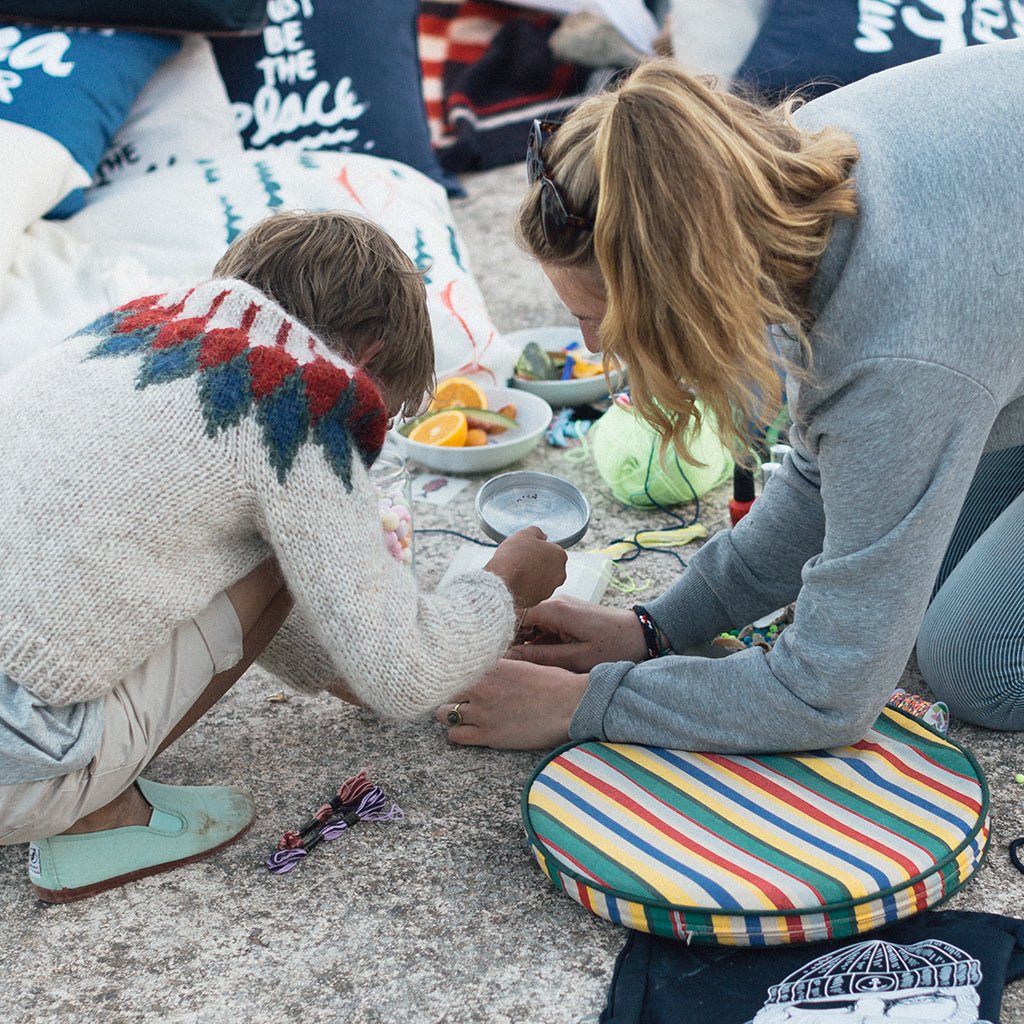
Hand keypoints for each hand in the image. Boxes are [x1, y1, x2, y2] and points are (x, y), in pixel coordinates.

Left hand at [435, 659, 588, 749]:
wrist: (572, 706)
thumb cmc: (554, 683)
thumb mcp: (522, 664)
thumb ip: (497, 666)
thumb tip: (483, 666)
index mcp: (490, 665)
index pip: (452, 665)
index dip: (449, 672)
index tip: (448, 676)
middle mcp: (481, 686)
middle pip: (443, 688)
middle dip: (446, 692)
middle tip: (455, 697)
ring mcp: (482, 711)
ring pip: (442, 713)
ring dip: (449, 713)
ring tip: (460, 714)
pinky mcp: (488, 734)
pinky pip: (455, 735)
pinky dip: (457, 733)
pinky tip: (467, 730)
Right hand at [483, 526, 566, 610]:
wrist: (503, 582)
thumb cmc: (514, 557)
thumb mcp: (525, 534)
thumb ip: (537, 532)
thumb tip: (543, 536)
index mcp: (560, 555)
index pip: (552, 550)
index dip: (538, 550)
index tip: (527, 552)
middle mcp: (560, 573)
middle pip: (549, 566)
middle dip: (539, 564)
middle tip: (522, 561)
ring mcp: (551, 588)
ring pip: (543, 579)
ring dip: (533, 576)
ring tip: (517, 573)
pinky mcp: (540, 599)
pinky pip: (535, 591)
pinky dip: (528, 587)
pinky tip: (516, 583)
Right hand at [507, 596, 646, 671]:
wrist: (641, 634)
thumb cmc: (614, 647)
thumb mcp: (575, 659)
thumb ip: (539, 658)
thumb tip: (506, 658)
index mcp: (554, 610)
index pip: (511, 615)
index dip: (499, 635)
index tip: (491, 655)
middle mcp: (553, 603)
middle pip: (517, 619)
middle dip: (508, 640)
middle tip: (501, 665)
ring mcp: (559, 607)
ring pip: (527, 624)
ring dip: (522, 642)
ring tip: (517, 665)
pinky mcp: (564, 615)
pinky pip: (540, 626)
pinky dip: (535, 641)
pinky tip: (534, 660)